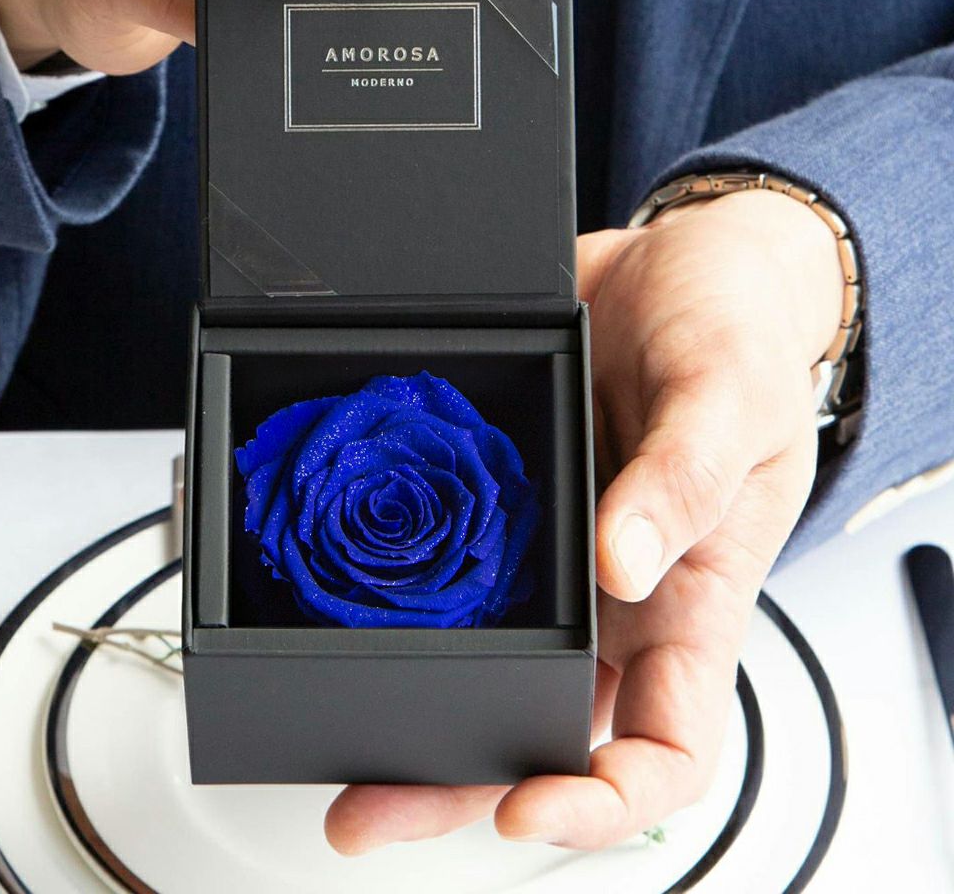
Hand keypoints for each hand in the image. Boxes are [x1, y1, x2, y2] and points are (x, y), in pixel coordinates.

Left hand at [324, 186, 843, 852]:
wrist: (681, 261)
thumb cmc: (738, 334)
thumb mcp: (731, 396)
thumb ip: (685, 478)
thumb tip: (625, 564)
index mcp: (690, 595)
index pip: (665, 746)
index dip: (602, 800)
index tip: (525, 806)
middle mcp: (613, 591)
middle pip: (540, 725)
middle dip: (458, 778)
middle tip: (369, 805)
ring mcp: (551, 548)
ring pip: (480, 658)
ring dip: (408, 703)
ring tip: (327, 723)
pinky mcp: (500, 495)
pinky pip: (444, 555)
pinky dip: (392, 584)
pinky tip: (338, 590)